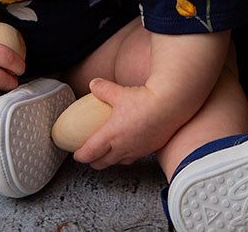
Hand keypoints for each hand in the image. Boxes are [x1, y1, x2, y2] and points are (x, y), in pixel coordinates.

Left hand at [73, 78, 188, 168]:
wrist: (171, 105)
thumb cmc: (145, 99)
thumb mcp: (119, 92)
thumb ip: (103, 89)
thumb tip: (93, 84)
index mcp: (111, 134)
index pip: (90, 152)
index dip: (81, 155)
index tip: (76, 155)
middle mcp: (122, 146)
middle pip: (102, 162)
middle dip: (93, 161)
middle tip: (89, 157)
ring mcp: (136, 150)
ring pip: (118, 162)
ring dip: (109, 160)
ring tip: (107, 154)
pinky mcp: (149, 149)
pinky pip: (132, 158)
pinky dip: (125, 156)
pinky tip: (127, 148)